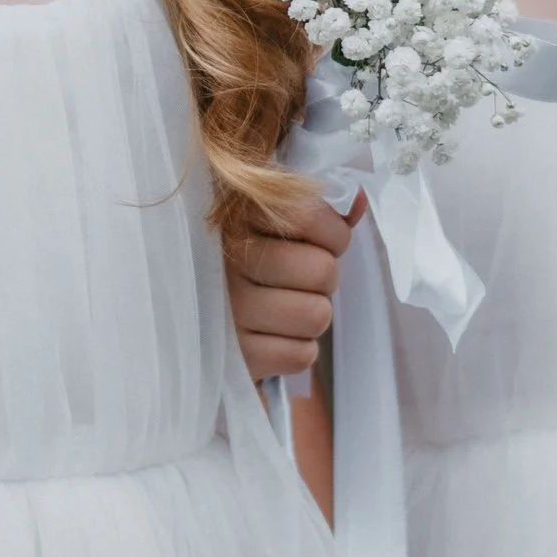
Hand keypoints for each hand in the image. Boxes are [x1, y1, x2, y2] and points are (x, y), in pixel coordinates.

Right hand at [225, 185, 356, 381]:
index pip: (309, 216)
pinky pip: (301, 354)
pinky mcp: (235, 355)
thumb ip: (320, 207)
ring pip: (317, 315)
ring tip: (287, 306)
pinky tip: (274, 335)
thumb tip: (360, 200)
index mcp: (235, 215)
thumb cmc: (251, 260)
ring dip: (312, 314)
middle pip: (323, 270)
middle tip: (299, 279)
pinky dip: (297, 348)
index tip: (320, 241)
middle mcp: (225, 259)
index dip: (333, 234)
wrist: (197, 316)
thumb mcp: (274, 221)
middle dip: (322, 278)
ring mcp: (227, 309)